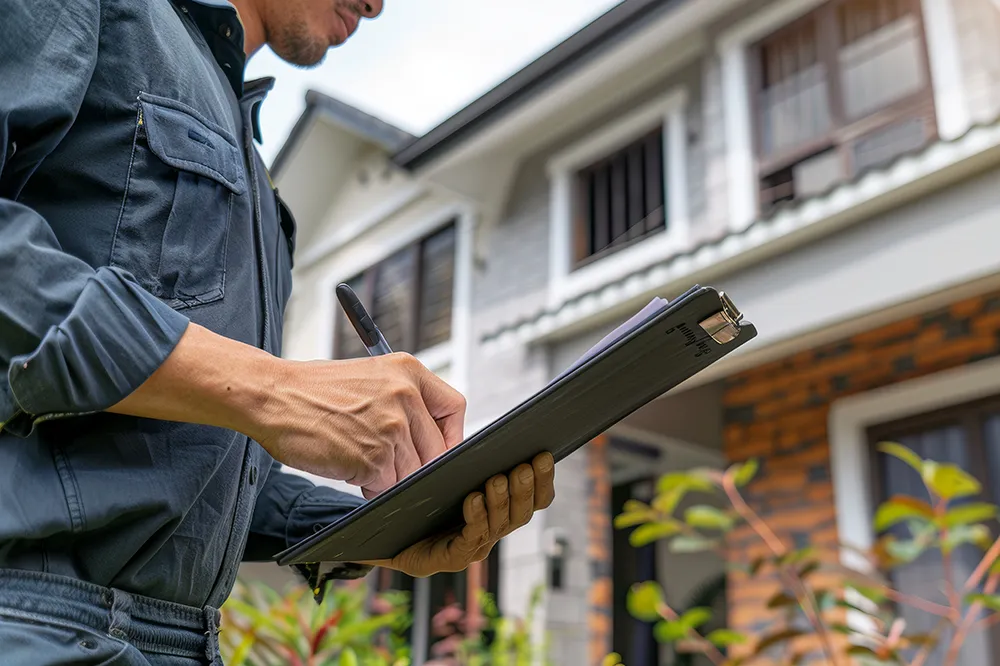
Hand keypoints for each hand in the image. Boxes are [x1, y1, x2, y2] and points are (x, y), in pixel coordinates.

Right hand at [109, 325, 465, 498]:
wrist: (273, 396)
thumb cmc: (315, 391)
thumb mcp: (370, 378)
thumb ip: (405, 401)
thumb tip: (431, 443)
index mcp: (409, 370)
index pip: (454, 407)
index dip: (450, 435)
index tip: (440, 449)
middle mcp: (406, 395)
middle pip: (435, 449)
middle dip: (415, 464)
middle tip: (387, 464)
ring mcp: (392, 427)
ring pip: (412, 471)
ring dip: (390, 478)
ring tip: (362, 464)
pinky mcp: (374, 457)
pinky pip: (388, 486)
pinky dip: (373, 488)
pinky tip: (354, 474)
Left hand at [362, 452, 555, 577]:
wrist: (384, 531)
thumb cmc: (420, 497)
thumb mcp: (450, 471)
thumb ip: (471, 456)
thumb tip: (493, 427)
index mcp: (498, 509)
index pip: (534, 499)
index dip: (543, 480)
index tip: (543, 454)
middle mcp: (491, 529)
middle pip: (522, 513)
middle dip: (525, 489)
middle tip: (522, 467)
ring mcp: (473, 546)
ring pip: (499, 525)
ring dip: (501, 502)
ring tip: (497, 479)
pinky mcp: (451, 559)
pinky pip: (470, 540)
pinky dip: (476, 519)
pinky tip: (473, 499)